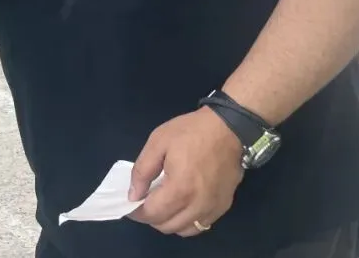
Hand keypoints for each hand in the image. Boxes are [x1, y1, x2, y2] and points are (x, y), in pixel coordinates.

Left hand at [127, 108, 243, 236]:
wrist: (228, 128)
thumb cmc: (191, 132)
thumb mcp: (158, 142)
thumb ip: (142, 170)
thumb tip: (133, 195)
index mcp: (180, 189)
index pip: (152, 214)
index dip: (136, 212)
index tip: (130, 203)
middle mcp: (197, 205)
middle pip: (167, 226)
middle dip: (151, 217)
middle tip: (145, 201)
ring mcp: (213, 208)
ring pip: (184, 230)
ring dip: (169, 221)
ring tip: (163, 204)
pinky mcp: (223, 206)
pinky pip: (201, 225)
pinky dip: (187, 221)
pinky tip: (182, 205)